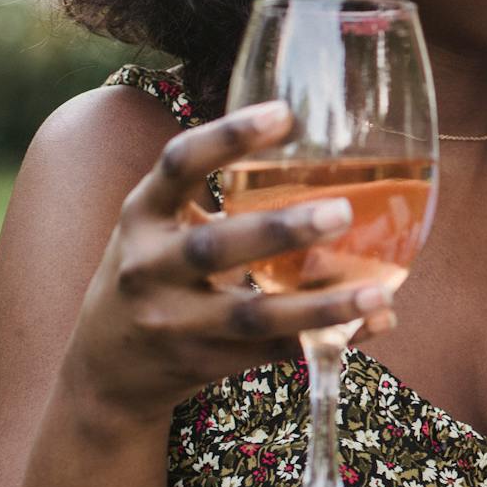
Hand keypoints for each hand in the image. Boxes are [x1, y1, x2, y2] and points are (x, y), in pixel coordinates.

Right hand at [59, 101, 396, 432]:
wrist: (106, 373)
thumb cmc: (154, 276)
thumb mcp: (160, 228)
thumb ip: (218, 197)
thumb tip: (322, 160)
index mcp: (141, 216)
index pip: (176, 165)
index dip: (228, 137)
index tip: (284, 113)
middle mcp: (149, 268)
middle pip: (215, 249)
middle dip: (279, 232)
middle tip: (342, 212)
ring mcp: (173, 323)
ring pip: (253, 315)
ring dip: (321, 306)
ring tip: (379, 290)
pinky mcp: (203, 364)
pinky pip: (274, 351)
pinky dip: (328, 337)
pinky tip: (375, 319)